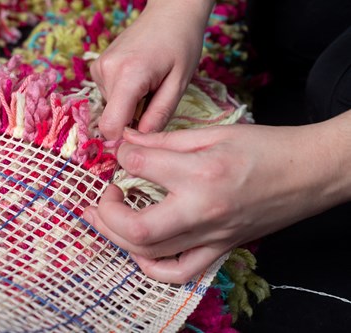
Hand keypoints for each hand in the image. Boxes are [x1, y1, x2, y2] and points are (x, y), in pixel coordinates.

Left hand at [84, 115, 350, 282]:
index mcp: (201, 172)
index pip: (140, 165)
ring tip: (107, 218)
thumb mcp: (213, 132)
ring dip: (118, 237)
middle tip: (102, 195)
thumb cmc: (265, 148)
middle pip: (136, 227)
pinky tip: (139, 250)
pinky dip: (151, 266)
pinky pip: (179, 272)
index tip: (123, 150)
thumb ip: (164, 140)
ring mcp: (211, 236)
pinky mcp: (220, 249)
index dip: (122, 154)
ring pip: (151, 253)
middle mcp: (203, 210)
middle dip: (106, 212)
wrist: (308, 173)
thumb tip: (127, 141)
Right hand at [90, 0, 213, 139]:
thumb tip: (141, 140)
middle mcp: (106, 71)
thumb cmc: (181, 44)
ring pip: (111, 107)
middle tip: (155, 99)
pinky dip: (124, 95)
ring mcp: (99, 67)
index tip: (142, 134)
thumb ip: (160, 114)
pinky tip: (139, 79)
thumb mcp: (180, 83)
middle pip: (113, 117)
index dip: (124, 137)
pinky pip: (109, 95)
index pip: (110, 124)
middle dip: (133, 118)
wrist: (170, 13)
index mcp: (129, 75)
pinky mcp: (97, 67)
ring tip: (149, 85)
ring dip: (130, 105)